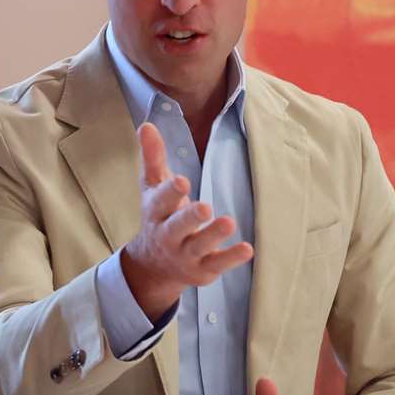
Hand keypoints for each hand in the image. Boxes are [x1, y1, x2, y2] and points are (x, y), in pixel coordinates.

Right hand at [119, 122, 252, 318]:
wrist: (153, 266)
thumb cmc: (159, 217)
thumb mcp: (152, 188)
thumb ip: (152, 157)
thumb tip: (146, 125)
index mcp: (156, 213)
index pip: (161, 201)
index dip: (171, 192)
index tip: (182, 181)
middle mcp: (168, 235)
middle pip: (178, 226)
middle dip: (190, 217)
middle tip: (205, 207)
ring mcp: (185, 254)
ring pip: (199, 245)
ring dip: (214, 235)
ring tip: (229, 222)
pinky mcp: (202, 270)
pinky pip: (217, 264)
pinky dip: (231, 258)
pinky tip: (248, 249)